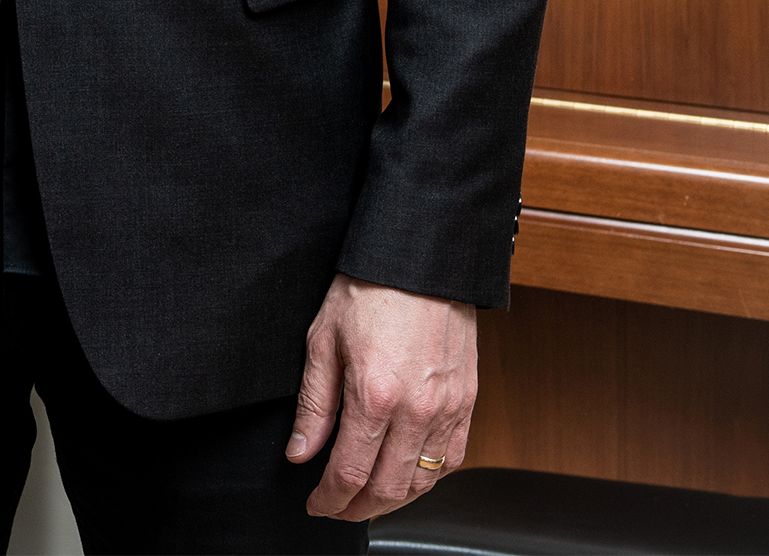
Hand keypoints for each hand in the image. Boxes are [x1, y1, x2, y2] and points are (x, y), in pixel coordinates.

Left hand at [289, 275, 476, 519]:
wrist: (420, 259)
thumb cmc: (369, 289)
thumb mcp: (323, 340)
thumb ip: (313, 404)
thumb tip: (300, 451)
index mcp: (374, 395)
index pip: (351, 472)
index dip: (330, 499)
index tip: (316, 505)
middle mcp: (416, 410)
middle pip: (389, 488)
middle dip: (358, 508)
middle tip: (338, 509)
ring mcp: (448, 409)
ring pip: (423, 482)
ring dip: (394, 501)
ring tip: (368, 501)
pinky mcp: (467, 402)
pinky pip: (452, 459)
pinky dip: (429, 480)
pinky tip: (410, 478)